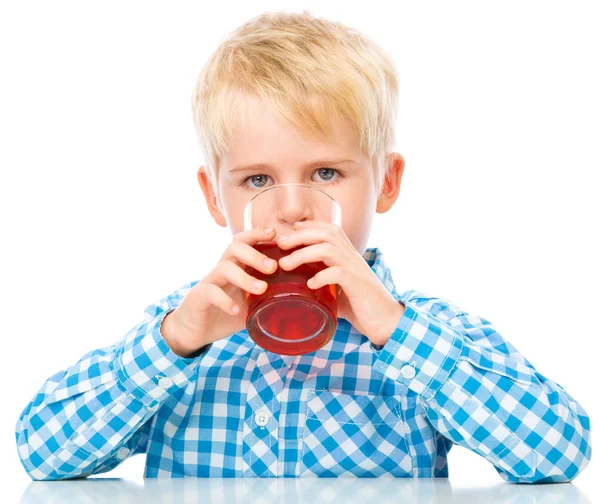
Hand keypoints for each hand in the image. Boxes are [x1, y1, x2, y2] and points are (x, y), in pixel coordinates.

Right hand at [161, 227, 278, 355]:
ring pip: (224, 267)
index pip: (244, 242)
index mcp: (236, 267)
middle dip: (255, 254)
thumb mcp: (250, 304)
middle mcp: (222, 269)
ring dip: (244, 277)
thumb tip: (300, 301)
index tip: (275, 234)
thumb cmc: (225, 313)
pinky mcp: (199, 297)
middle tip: (273, 267)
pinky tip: (237, 310)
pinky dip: (225, 300)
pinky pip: (211, 292)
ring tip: (260, 289)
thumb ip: (269, 299)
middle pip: (234, 247)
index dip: (258, 234)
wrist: (194, 330)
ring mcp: (210, 282)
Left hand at [276, 220, 404, 346]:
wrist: (388, 322)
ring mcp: (356, 270)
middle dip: (301, 235)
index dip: (311, 225)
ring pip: (329, 249)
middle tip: (280, 244)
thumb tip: (300, 291)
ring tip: (286, 264)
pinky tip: (310, 285)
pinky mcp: (358, 285)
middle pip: (327, 233)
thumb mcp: (339, 292)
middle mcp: (353, 258)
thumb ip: (324, 287)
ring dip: (303, 254)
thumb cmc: (363, 307)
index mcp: (349, 256)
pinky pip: (338, 273)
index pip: (331, 229)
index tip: (292, 228)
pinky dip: (321, 276)